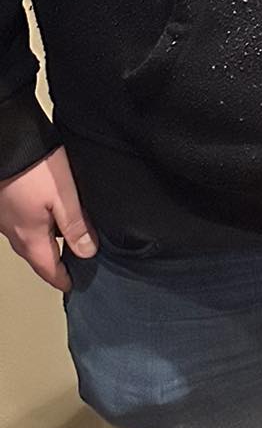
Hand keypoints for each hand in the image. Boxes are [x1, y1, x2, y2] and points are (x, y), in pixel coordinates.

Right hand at [0, 148, 95, 292]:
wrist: (6, 142)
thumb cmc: (34, 167)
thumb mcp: (65, 196)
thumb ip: (76, 225)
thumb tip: (87, 251)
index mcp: (29, 237)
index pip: (47, 269)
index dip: (62, 279)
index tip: (73, 285)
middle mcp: (12, 233)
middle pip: (36, 256)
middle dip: (54, 263)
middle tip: (73, 265)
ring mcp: (4, 219)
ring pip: (28, 239)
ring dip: (45, 243)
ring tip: (65, 240)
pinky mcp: (3, 205)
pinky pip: (21, 224)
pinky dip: (37, 227)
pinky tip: (48, 215)